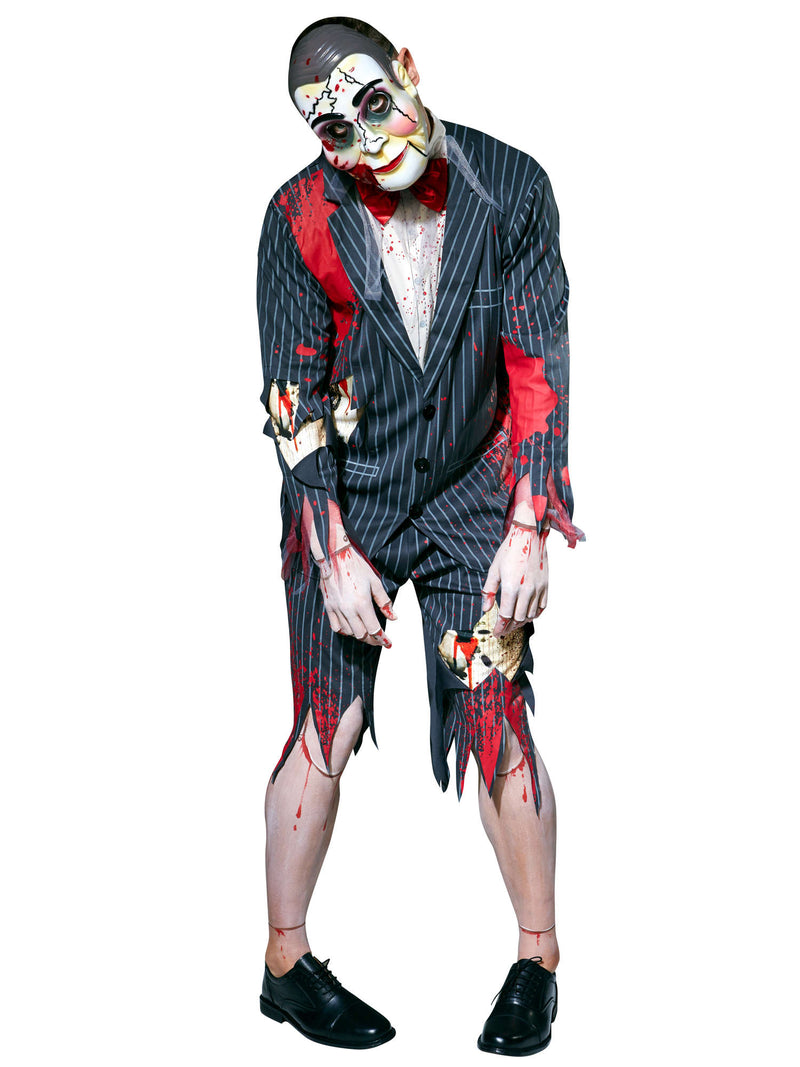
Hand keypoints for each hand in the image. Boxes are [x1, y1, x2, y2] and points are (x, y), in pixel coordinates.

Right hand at [316, 544, 396, 646]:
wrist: (335, 555)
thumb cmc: (356, 566)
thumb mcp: (375, 582)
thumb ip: (384, 602)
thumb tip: (394, 617)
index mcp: (362, 603)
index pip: (374, 629)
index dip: (383, 639)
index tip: (389, 643)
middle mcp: (348, 609)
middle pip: (361, 634)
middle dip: (372, 639)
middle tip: (379, 638)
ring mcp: (336, 608)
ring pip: (349, 632)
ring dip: (360, 634)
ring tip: (367, 632)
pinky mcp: (328, 606)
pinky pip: (336, 626)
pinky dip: (345, 630)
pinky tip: (351, 628)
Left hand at [481, 521, 548, 635]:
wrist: (529, 536)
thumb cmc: (509, 550)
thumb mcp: (494, 570)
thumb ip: (489, 591)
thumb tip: (486, 608)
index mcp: (510, 587)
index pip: (506, 616)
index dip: (500, 627)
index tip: (497, 632)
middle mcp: (526, 590)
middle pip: (519, 619)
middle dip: (510, 627)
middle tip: (504, 629)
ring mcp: (538, 588)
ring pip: (531, 614)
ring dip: (522, 622)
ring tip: (514, 623)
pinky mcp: (545, 585)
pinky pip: (542, 606)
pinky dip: (535, 614)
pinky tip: (529, 615)